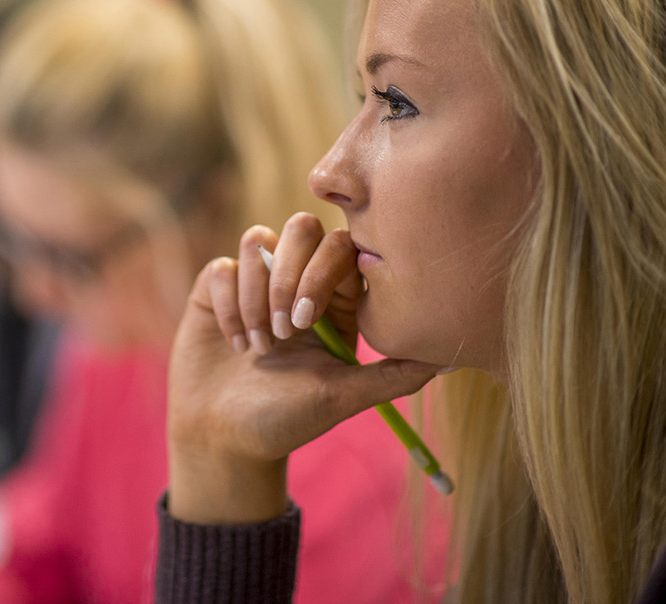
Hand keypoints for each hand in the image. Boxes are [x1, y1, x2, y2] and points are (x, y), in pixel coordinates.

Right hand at [166, 213, 438, 523]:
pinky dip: (229, 305)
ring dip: (255, 296)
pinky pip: (223, 266)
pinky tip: (234, 343)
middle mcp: (297, 280)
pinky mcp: (216, 287)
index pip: (341, 246)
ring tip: (256, 348)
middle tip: (282, 333)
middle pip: (301, 227)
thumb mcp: (343, 397)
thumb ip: (394, 375)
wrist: (226, 438)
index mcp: (335, 299)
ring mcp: (255, 280)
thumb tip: (449, 356)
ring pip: (259, 241)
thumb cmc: (288, 420)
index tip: (307, 323)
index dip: (322, 272)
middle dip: (287, 279)